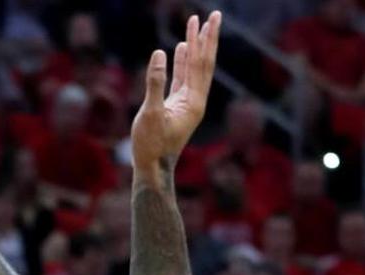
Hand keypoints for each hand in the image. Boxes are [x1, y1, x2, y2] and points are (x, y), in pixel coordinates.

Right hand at [130, 12, 220, 172]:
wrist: (152, 168)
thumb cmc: (150, 145)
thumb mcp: (150, 113)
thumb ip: (155, 82)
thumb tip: (160, 53)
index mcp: (194, 101)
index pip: (201, 63)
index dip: (203, 40)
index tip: (207, 19)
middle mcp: (196, 100)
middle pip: (204, 63)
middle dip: (207, 39)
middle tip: (213, 16)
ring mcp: (187, 103)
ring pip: (194, 70)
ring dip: (195, 48)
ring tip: (196, 27)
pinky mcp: (176, 107)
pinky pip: (182, 78)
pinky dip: (182, 62)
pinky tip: (179, 50)